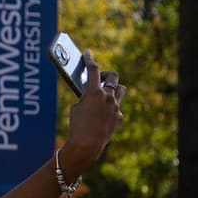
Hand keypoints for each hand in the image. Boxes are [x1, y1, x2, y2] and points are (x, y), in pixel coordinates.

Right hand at [63, 50, 126, 173]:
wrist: (87, 144)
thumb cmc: (77, 125)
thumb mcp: (76, 107)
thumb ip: (85, 97)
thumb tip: (91, 95)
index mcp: (94, 92)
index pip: (93, 70)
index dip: (90, 59)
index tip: (87, 53)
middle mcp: (108, 97)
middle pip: (113, 76)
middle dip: (106, 75)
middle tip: (99, 79)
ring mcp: (116, 107)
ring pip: (121, 90)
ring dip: (113, 89)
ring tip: (104, 94)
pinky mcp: (118, 117)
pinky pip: (116, 107)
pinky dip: (109, 108)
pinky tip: (101, 116)